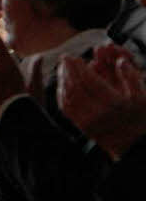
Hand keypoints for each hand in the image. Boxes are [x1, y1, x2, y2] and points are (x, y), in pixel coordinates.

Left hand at [59, 45, 145, 159]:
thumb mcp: (143, 97)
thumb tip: (120, 61)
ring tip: (62, 68)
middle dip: (68, 71)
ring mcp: (88, 122)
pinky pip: (66, 108)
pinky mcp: (81, 126)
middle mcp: (99, 113)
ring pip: (68, 97)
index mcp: (114, 104)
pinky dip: (62, 93)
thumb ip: (132, 77)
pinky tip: (62, 84)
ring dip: (63, 80)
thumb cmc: (138, 116)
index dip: (79, 68)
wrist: (133, 142)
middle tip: (65, 59)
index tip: (73, 57)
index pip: (90, 82)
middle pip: (76, 88)